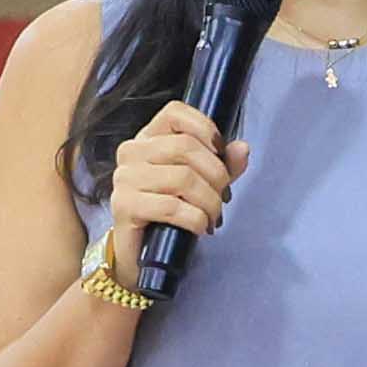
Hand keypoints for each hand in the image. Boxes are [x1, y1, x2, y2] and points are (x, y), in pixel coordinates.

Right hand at [101, 102, 238, 274]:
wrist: (143, 254)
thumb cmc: (170, 214)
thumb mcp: (202, 183)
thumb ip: (223, 164)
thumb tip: (241, 149)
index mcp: (149, 138)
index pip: (175, 112)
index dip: (205, 128)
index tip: (220, 152)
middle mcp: (131, 152)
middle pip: (186, 147)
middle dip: (216, 175)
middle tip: (222, 198)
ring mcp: (124, 178)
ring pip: (183, 178)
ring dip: (209, 201)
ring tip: (212, 216)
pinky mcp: (124, 206)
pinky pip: (171, 206)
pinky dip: (195, 219)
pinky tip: (200, 228)